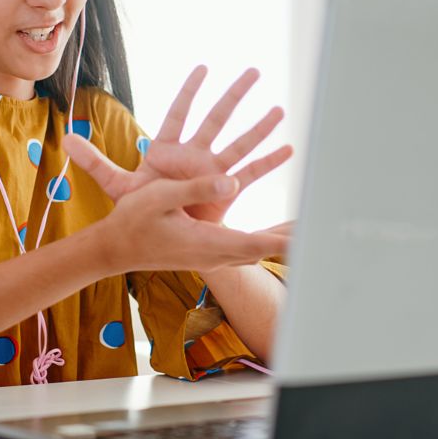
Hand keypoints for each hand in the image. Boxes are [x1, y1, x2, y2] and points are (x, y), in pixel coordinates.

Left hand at [63, 66, 292, 223]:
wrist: (158, 235)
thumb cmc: (141, 208)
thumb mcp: (118, 185)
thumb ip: (95, 162)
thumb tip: (66, 138)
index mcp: (168, 149)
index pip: (179, 113)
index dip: (189, 91)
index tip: (203, 68)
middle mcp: (194, 155)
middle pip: (216, 119)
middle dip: (234, 96)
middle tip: (253, 72)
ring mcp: (211, 171)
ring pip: (238, 143)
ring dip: (258, 127)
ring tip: (279, 109)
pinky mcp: (224, 190)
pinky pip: (250, 173)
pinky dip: (268, 162)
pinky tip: (288, 148)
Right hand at [94, 174, 289, 273]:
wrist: (116, 249)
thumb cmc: (133, 220)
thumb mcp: (161, 197)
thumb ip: (195, 189)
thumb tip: (230, 181)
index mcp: (205, 243)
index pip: (254, 245)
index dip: (283, 242)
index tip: (308, 239)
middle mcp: (214, 255)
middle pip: (262, 252)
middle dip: (291, 243)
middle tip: (321, 236)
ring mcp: (212, 257)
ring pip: (255, 252)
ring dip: (281, 241)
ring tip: (306, 233)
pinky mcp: (209, 253)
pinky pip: (244, 249)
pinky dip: (265, 242)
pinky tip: (276, 237)